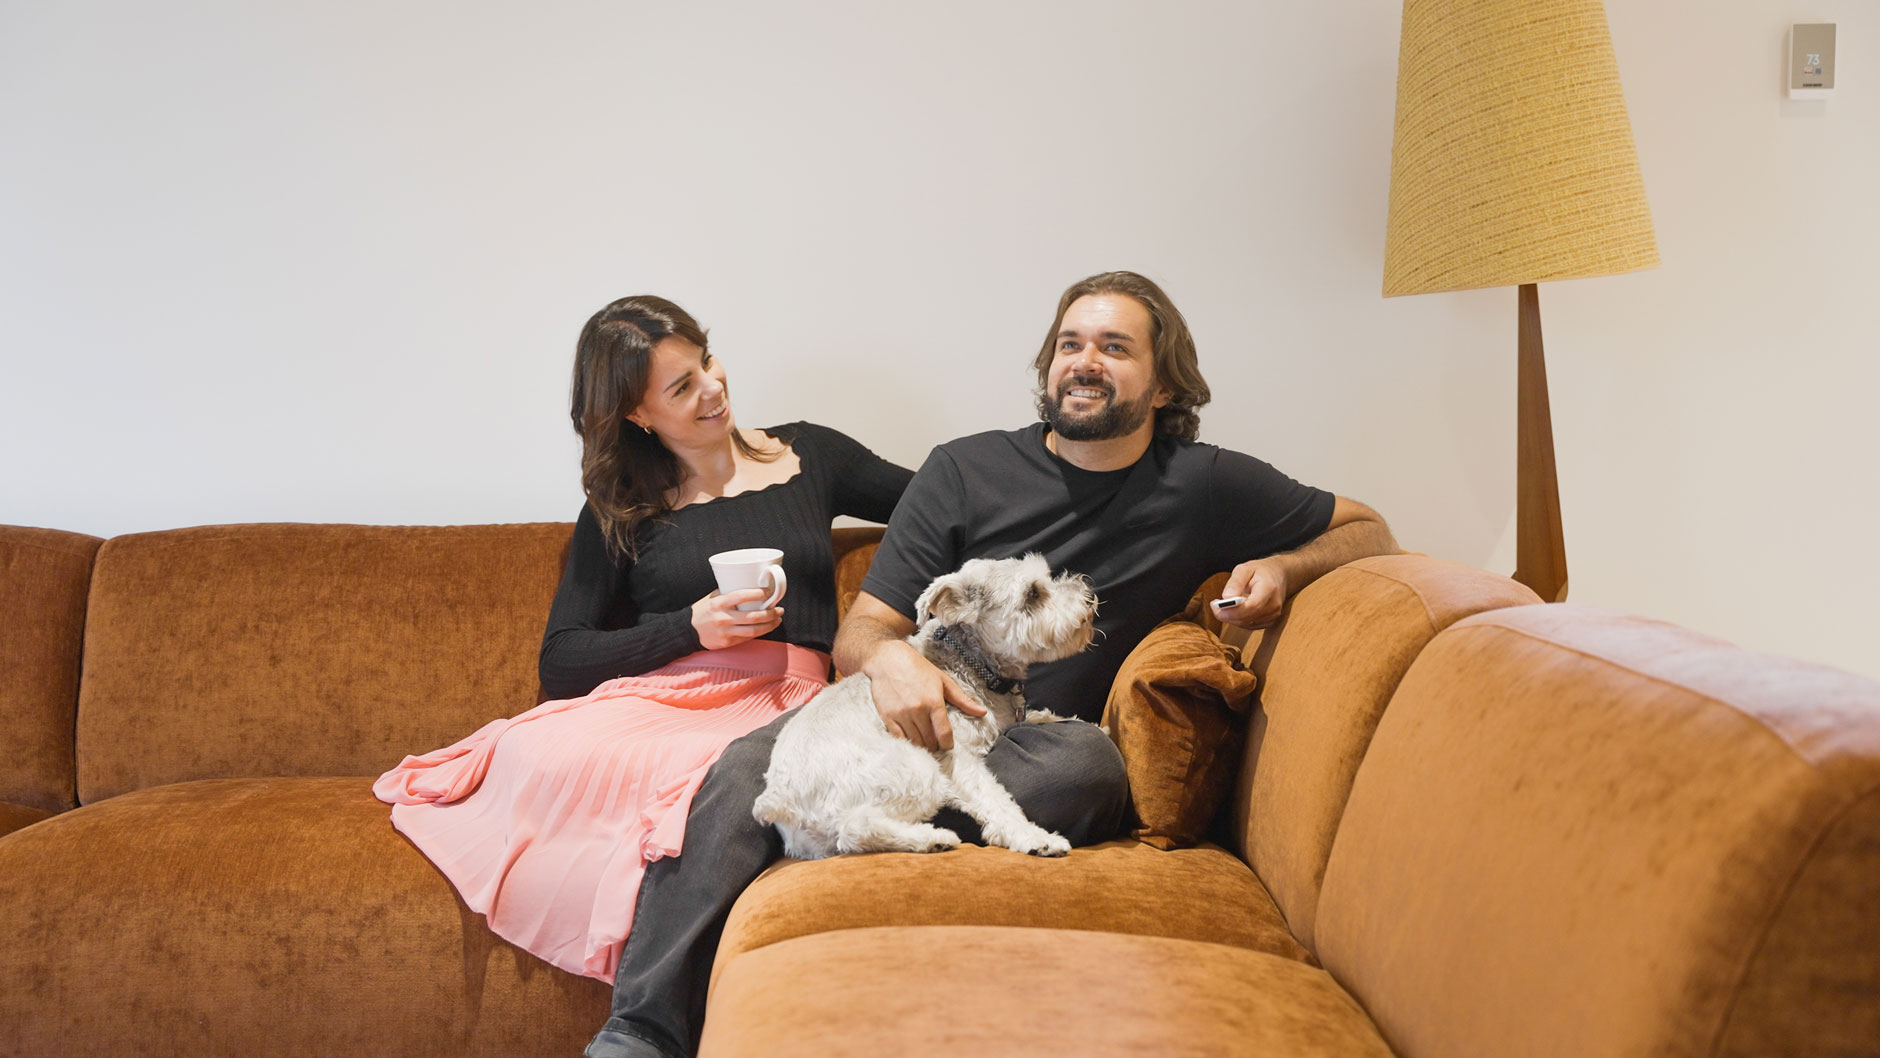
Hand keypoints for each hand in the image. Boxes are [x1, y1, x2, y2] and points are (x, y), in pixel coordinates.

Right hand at [691, 589, 783, 649]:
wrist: (687, 631)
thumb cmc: (702, 611)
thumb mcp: (712, 597)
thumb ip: (729, 592)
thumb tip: (750, 585)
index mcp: (719, 603)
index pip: (741, 596)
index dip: (757, 594)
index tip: (769, 592)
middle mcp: (723, 618)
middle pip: (753, 617)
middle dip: (771, 613)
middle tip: (779, 609)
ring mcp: (726, 632)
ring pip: (753, 631)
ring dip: (769, 625)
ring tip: (777, 619)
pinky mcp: (727, 643)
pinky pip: (747, 638)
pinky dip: (759, 633)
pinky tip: (766, 628)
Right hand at [865, 640, 985, 751]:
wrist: (887, 659)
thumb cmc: (917, 667)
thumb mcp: (943, 680)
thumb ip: (963, 700)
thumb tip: (982, 712)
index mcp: (934, 701)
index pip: (944, 733)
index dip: (948, 744)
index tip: (948, 745)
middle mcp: (918, 709)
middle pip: (930, 741)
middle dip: (935, 745)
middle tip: (936, 743)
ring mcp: (901, 714)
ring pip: (915, 742)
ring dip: (922, 746)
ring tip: (925, 742)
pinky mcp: (887, 717)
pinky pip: (899, 738)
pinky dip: (907, 742)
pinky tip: (911, 739)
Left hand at [1213, 558, 1289, 628]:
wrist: (1280, 576)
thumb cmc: (1261, 571)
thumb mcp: (1245, 568)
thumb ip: (1235, 582)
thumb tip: (1226, 597)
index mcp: (1269, 590)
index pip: (1250, 607)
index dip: (1230, 610)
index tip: (1214, 604)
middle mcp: (1274, 606)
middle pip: (1246, 618)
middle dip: (1226, 614)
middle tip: (1215, 604)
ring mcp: (1273, 616)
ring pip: (1245, 624)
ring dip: (1231, 617)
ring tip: (1224, 605)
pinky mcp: (1270, 622)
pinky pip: (1249, 625)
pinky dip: (1239, 619)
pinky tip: (1235, 609)